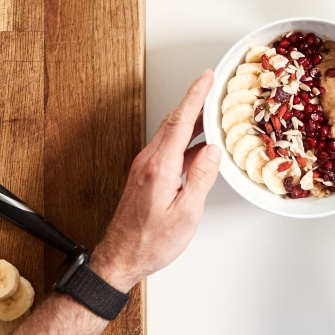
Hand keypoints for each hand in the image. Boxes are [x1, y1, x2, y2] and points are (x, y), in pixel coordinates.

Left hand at [90, 71, 221, 291]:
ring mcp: (144, 168)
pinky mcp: (144, 177)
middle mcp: (148, 162)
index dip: (195, 95)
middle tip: (213, 89)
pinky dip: (185, 142)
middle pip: (174, 122)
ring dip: (191, 122)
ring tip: (212, 116)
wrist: (121, 258)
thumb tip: (212, 152)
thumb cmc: (150, 242)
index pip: (180, 120)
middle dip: (195, 101)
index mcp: (160, 166)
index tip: (206, 77)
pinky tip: (198, 150)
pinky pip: (167, 150)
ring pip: (170, 135)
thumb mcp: (187, 214)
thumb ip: (201, 178)